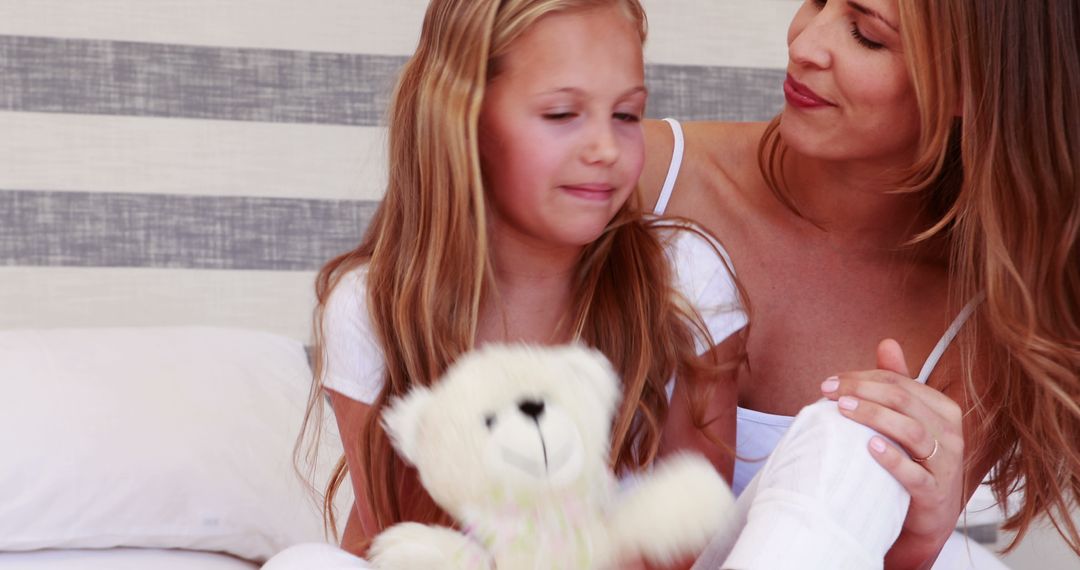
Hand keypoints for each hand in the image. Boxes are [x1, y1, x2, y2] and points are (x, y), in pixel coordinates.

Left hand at [820, 339, 964, 565]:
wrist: (927, 517)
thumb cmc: (914, 461)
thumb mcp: (907, 420)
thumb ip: (898, 382)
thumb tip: (887, 342)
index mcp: (942, 409)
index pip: (899, 382)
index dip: (862, 377)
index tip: (829, 382)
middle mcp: (949, 433)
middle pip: (903, 400)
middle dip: (862, 391)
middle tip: (829, 391)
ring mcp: (945, 464)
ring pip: (910, 430)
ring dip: (874, 416)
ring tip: (844, 410)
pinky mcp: (934, 494)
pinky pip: (915, 474)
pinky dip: (893, 459)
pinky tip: (869, 447)